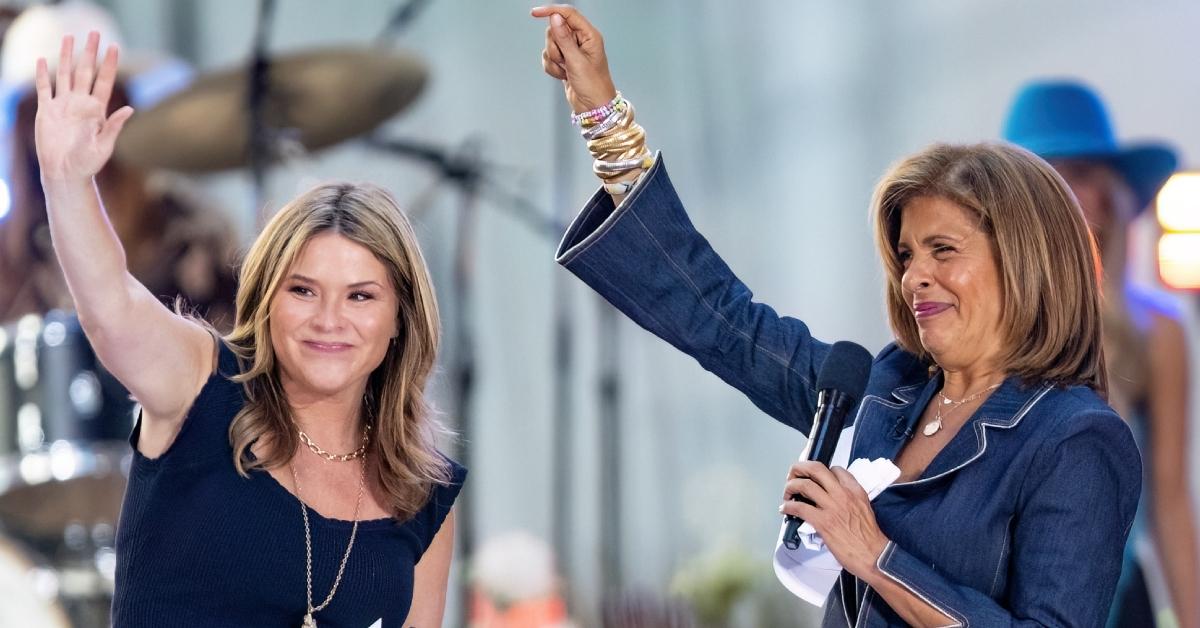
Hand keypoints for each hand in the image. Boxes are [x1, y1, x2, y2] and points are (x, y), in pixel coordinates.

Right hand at [34, 32, 133, 180]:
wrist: (64, 173)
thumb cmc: (88, 164)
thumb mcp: (105, 146)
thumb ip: (114, 126)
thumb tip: (130, 109)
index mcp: (97, 110)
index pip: (105, 81)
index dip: (109, 64)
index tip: (114, 46)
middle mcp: (81, 104)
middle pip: (85, 71)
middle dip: (89, 52)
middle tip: (94, 32)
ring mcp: (63, 106)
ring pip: (64, 74)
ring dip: (66, 56)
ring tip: (68, 37)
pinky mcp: (46, 111)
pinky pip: (43, 89)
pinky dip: (42, 75)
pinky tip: (42, 60)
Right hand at [531, 5, 616, 112]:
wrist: (592, 107)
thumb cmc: (593, 85)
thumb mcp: (577, 61)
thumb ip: (564, 38)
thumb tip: (554, 17)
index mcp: (589, 35)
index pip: (568, 14)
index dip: (551, 11)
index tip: (534, 13)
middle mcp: (580, 40)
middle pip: (555, 30)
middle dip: (554, 46)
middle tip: (564, 60)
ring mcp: (571, 51)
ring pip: (550, 45)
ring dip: (554, 60)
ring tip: (566, 71)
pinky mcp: (564, 61)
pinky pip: (548, 58)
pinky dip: (552, 68)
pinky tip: (562, 75)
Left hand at [780, 460, 889, 578]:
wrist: (875, 556)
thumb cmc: (869, 537)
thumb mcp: (864, 508)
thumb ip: (848, 499)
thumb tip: (830, 498)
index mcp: (855, 491)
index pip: (835, 469)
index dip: (820, 471)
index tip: (812, 476)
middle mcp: (843, 494)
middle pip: (816, 469)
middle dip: (799, 468)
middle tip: (793, 474)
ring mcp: (832, 507)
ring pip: (804, 485)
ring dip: (790, 487)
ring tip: (787, 493)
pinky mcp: (823, 522)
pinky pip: (799, 507)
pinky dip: (788, 506)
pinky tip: (785, 509)